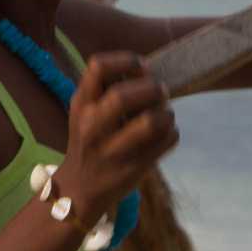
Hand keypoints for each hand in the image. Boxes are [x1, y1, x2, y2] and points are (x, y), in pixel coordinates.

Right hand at [56, 52, 176, 227]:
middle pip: (123, 96)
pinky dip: (172, 132)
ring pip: (150, 123)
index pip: (98, 67)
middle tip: (161, 91)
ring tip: (166, 115)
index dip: (126, 60)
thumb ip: (107, 89)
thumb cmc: (90, 140)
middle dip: (151, 88)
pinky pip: (165, 142)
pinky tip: (166, 134)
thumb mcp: (85, 111)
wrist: (79, 189)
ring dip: (166, 114)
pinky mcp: (132, 169)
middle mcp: (92, 127)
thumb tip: (148, 69)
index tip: (142, 66)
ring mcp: (111, 151)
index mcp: (81, 105)